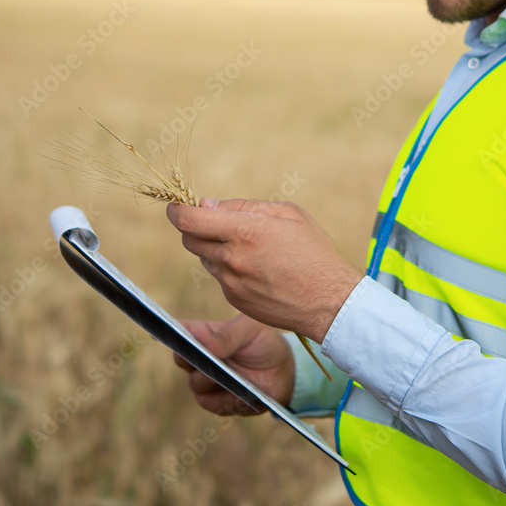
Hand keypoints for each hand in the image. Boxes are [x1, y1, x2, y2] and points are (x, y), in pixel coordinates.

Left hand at [166, 198, 361, 342]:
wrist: (329, 301)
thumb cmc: (313, 250)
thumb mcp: (288, 214)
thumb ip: (244, 206)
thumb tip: (208, 205)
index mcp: (244, 232)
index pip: (189, 220)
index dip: (176, 211)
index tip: (176, 207)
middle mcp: (232, 259)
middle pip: (190, 239)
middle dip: (196, 228)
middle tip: (216, 223)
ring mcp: (231, 283)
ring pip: (205, 258)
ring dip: (215, 249)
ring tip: (249, 248)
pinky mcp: (235, 300)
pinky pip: (221, 277)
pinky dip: (230, 269)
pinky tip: (257, 269)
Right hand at [174, 314, 294, 415]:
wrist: (284, 371)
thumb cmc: (264, 342)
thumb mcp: (251, 330)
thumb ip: (228, 335)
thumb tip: (202, 341)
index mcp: (204, 334)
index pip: (179, 331)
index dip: (164, 330)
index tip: (155, 332)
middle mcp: (200, 357)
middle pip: (181, 358)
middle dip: (191, 358)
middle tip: (205, 357)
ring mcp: (206, 381)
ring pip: (195, 384)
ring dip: (210, 381)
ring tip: (227, 378)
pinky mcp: (218, 402)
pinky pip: (212, 404)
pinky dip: (226, 400)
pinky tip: (241, 394)